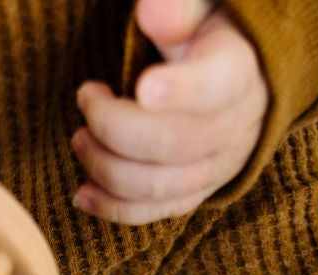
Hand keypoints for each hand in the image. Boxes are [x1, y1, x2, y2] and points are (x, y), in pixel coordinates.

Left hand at [72, 0, 269, 223]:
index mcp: (238, 71)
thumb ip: (177, 9)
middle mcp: (236, 125)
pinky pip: (157, 212)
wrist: (235, 75)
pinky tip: (83, 194)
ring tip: (80, 138)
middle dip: (116, 127)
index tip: (142, 87)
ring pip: (161, 185)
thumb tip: (152, 14)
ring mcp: (219, 165)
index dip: (180, 91)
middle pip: (176, 144)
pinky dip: (114, 208)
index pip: (215, 86)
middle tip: (86, 98)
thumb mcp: (198, 9)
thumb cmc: (203, 34)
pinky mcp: (198, 190)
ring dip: (107, 166)